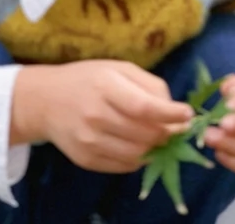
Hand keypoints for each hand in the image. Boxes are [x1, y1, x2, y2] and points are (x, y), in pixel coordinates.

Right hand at [11, 61, 193, 172]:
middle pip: (144, 134)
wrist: (46, 100)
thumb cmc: (89, 79)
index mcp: (105, 86)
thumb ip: (149, 85)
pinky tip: (140, 144)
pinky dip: (139, 158)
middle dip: (168, 132)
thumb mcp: (119, 68)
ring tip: (160, 135)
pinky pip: (123, 166)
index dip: (170, 114)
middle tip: (177, 127)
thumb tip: (173, 109)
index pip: (144, 107)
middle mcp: (95, 115)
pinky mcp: (85, 159)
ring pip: (137, 154)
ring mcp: (88, 140)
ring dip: (156, 147)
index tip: (188, 114)